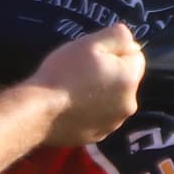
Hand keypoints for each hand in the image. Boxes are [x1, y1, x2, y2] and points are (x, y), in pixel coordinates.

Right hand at [27, 24, 146, 145]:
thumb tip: (132, 43)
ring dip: (102, 94)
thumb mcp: (90, 43)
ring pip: (113, 100)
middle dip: (110, 74)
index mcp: (130, 79)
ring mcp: (114, 124)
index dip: (115, 51)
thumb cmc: (63, 73)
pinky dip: (91, 111)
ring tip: (74, 90)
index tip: (93, 55)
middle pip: (125, 80)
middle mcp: (129, 104)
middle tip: (82, 71)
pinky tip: (71, 107)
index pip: (136, 57)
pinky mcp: (98, 136)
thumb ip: (117, 36)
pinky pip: (100, 117)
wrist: (38, 111)